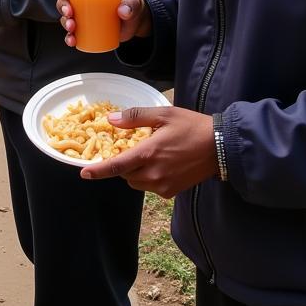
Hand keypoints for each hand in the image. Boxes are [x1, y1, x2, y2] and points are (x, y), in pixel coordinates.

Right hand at [55, 0, 151, 47]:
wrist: (136, 22)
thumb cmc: (132, 5)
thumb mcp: (134, 1)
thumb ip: (131, 4)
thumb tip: (123, 11)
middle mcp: (82, 0)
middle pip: (64, 0)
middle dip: (63, 7)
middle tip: (70, 13)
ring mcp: (83, 15)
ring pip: (66, 17)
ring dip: (65, 23)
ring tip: (72, 29)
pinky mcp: (85, 29)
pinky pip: (73, 33)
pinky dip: (70, 37)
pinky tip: (72, 41)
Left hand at [78, 107, 216, 197]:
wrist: (222, 147)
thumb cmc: (192, 127)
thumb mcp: (163, 114)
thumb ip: (135, 117)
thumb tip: (111, 120)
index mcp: (148, 154)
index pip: (116, 167)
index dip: (98, 171)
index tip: (84, 174)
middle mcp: (153, 174)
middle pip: (125, 175)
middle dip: (124, 164)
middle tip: (133, 148)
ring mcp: (163, 185)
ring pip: (137, 182)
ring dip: (136, 171)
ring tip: (150, 154)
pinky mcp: (172, 192)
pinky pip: (151, 187)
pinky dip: (150, 177)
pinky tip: (163, 163)